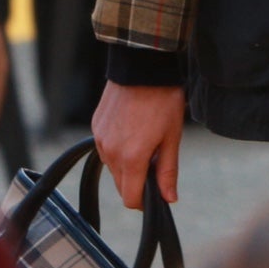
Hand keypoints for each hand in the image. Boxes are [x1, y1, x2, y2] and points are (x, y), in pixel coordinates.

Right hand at [92, 81, 184, 207]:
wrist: (141, 66)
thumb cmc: (162, 99)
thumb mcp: (172, 137)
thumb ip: (167, 171)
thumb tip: (169, 199)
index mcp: (131, 158)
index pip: (130, 198)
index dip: (144, 201)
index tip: (156, 193)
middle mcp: (111, 152)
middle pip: (121, 185)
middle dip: (137, 181)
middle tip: (155, 160)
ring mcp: (100, 139)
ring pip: (113, 168)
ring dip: (127, 165)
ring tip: (144, 141)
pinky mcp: (96, 127)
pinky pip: (106, 149)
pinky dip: (118, 149)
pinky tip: (132, 130)